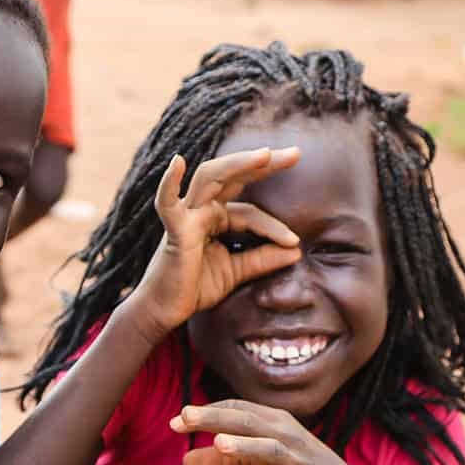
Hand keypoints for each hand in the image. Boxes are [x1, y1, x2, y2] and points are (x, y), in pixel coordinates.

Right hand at [123, 148, 301, 340]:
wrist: (167, 311)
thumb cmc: (195, 287)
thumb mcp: (237, 271)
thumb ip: (263, 259)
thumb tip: (298, 251)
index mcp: (217, 217)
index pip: (252, 213)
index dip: (274, 226)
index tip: (294, 242)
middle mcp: (202, 209)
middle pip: (233, 177)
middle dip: (264, 163)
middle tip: (295, 153)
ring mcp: (187, 216)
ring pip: (210, 178)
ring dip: (237, 164)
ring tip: (265, 155)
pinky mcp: (174, 231)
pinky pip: (168, 204)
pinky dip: (169, 183)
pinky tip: (177, 161)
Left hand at [173, 400, 380, 464]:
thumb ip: (222, 460)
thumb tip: (184, 460)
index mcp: (272, 424)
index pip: (237, 409)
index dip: (207, 413)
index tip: (176, 421)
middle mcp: (286, 435)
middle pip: (248, 422)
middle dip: (216, 418)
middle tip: (184, 416)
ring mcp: (301, 460)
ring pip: (272, 448)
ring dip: (247, 445)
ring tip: (220, 443)